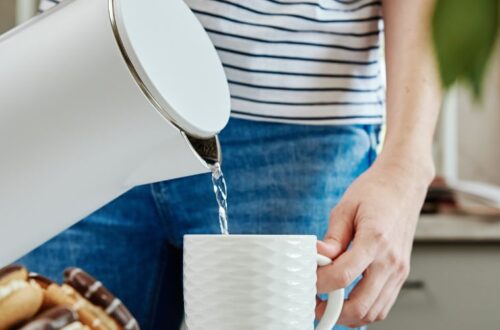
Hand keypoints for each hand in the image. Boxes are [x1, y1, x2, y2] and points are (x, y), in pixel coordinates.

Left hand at [316, 154, 433, 326]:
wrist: (403, 183)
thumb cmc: (375, 191)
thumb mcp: (345, 207)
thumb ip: (333, 238)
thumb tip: (319, 258)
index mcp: (375, 239)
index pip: (344, 275)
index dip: (321, 284)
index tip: (307, 282)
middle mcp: (391, 260)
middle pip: (361, 304)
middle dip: (333, 311)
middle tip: (314, 305)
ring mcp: (399, 269)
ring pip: (374, 311)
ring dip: (349, 316)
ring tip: (328, 306)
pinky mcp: (401, 273)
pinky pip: (384, 304)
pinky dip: (365, 311)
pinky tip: (347, 302)